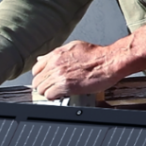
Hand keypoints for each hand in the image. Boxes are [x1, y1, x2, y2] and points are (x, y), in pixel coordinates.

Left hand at [30, 24, 145, 100]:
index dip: (40, 76)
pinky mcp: (66, 85)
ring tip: (57, 93)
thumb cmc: (96, 55)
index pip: (36, 69)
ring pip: (41, 89)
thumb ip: (55, 54)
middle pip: (37, 80)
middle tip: (51, 89)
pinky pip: (50, 95)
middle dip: (43, 86)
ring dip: (48, 92)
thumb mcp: (72, 47)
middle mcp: (55, 64)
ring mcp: (59, 75)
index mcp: (56, 55)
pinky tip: (60, 96)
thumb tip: (43, 59)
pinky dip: (54, 98)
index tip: (44, 80)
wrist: (109, 62)